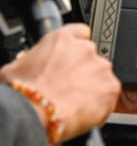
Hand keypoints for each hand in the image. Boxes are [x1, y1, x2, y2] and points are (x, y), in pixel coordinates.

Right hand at [0, 23, 120, 140]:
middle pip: (90, 58)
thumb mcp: (15, 68)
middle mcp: (85, 49)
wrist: (34, 113)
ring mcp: (101, 67)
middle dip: (82, 72)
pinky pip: (110, 95)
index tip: (73, 57)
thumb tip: (30, 67)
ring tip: (74, 104)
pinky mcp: (111, 86)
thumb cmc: (22, 92)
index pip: (80, 32)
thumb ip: (31, 61)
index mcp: (61, 39)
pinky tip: (84, 112)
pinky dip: (101, 105)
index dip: (77, 46)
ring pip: (101, 77)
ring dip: (92, 88)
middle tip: (68, 89)